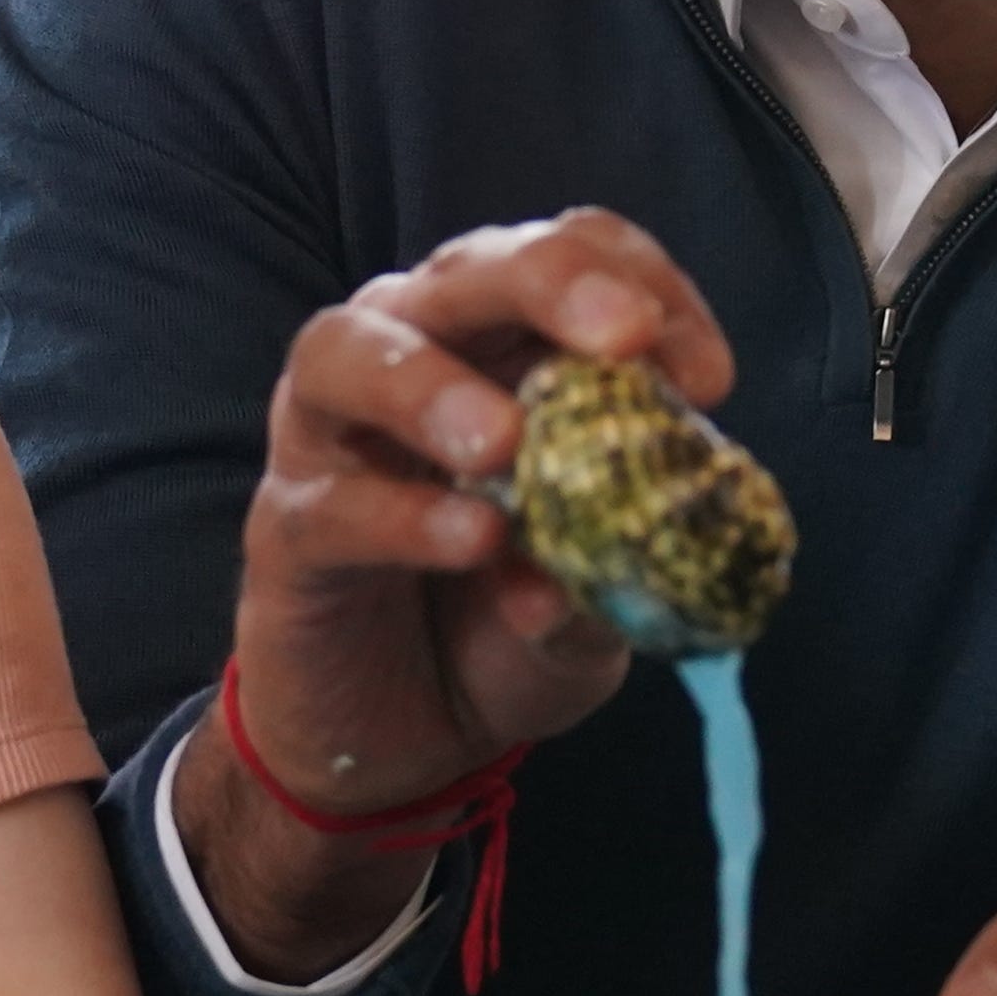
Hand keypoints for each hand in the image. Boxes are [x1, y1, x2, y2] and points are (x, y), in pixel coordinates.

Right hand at [189, 212, 738, 975]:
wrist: (408, 739)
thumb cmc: (506, 624)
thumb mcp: (597, 593)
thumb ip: (623, 555)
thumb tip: (653, 529)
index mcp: (503, 342)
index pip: (573, 256)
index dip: (644, 287)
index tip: (709, 379)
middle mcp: (409, 353)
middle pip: (465, 271)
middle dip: (549, 284)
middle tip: (622, 337)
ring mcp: (330, 434)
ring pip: (347, 352)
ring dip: (432, 386)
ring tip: (505, 444)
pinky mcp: (287, 527)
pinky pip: (330, 502)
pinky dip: (404, 515)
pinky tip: (474, 540)